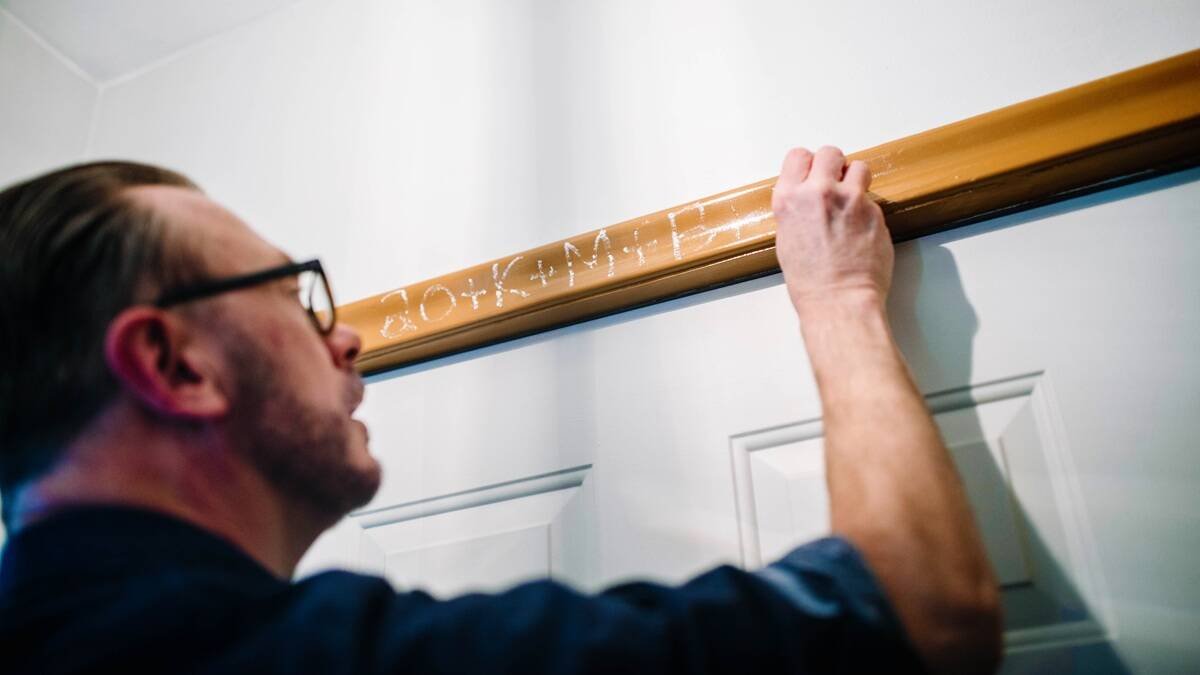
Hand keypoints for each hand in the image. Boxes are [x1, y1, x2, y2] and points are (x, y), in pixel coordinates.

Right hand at [771, 146, 892, 315]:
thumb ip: (796, 211)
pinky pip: (871, 199)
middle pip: (829, 153)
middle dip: (833, 166)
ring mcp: (850, 199)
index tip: (811, 175)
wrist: (839, 300)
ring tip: (852, 202)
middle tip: (834, 184)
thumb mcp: (786, 240)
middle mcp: (819, 193)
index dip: (807, 165)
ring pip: (858, 167)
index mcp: (790, 200)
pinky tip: (861, 229)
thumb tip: (806, 201)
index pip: (798, 156)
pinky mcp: (875, 211)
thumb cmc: (810, 282)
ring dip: (855, 180)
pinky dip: (867, 209)